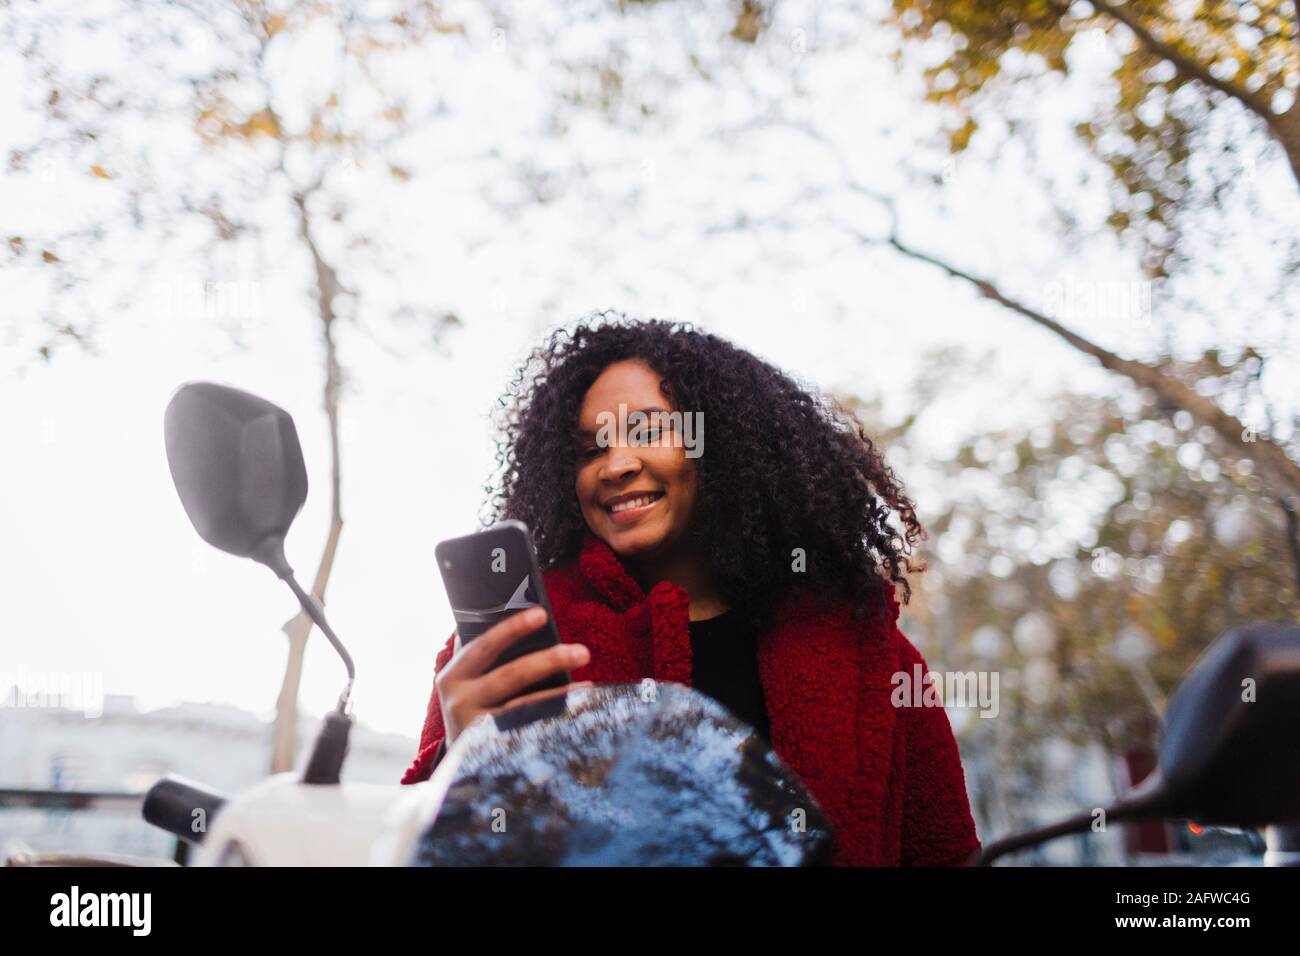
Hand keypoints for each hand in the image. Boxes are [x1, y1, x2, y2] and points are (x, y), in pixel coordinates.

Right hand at [437, 606, 591, 746]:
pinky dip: (555, 721)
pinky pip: (530, 733)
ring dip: (561, 696)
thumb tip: (521, 618)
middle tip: (582, 652)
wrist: (457, 768)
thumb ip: (484, 657)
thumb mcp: (467, 683)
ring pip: (525, 708)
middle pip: (511, 677)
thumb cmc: (471, 710)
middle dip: (549, 661)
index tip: (541, 614)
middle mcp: (460, 703)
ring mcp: (476, 731)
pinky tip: (577, 714)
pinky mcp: (493, 753)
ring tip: (589, 687)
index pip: (485, 646)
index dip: (512, 629)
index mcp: (454, 676)